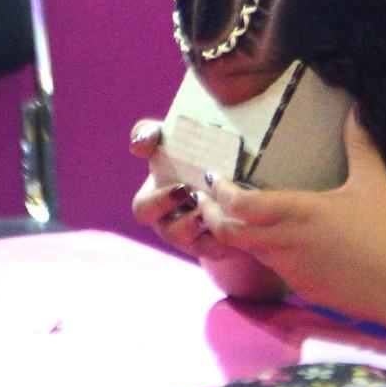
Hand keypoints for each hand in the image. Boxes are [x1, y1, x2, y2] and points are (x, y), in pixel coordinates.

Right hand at [129, 121, 285, 301]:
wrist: (229, 174)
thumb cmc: (189, 154)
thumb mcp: (169, 139)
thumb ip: (149, 133)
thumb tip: (139, 144)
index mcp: (154, 201)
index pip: (143, 209)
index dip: (159, 202)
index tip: (182, 187)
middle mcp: (170, 224)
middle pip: (170, 233)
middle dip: (186, 223)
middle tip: (207, 207)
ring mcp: (194, 239)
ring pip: (197, 247)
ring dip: (211, 234)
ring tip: (227, 217)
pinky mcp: (218, 247)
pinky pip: (222, 252)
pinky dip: (232, 242)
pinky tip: (246, 226)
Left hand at [197, 112, 385, 324]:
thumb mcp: (376, 183)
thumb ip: (361, 145)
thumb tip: (357, 109)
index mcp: (296, 211)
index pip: (238, 203)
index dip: (218, 191)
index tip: (212, 178)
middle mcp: (283, 241)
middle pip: (228, 231)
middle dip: (210, 215)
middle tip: (205, 201)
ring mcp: (289, 268)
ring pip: (247, 250)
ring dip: (235, 234)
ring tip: (234, 218)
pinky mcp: (300, 287)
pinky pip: (272, 266)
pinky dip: (262, 252)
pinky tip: (275, 244)